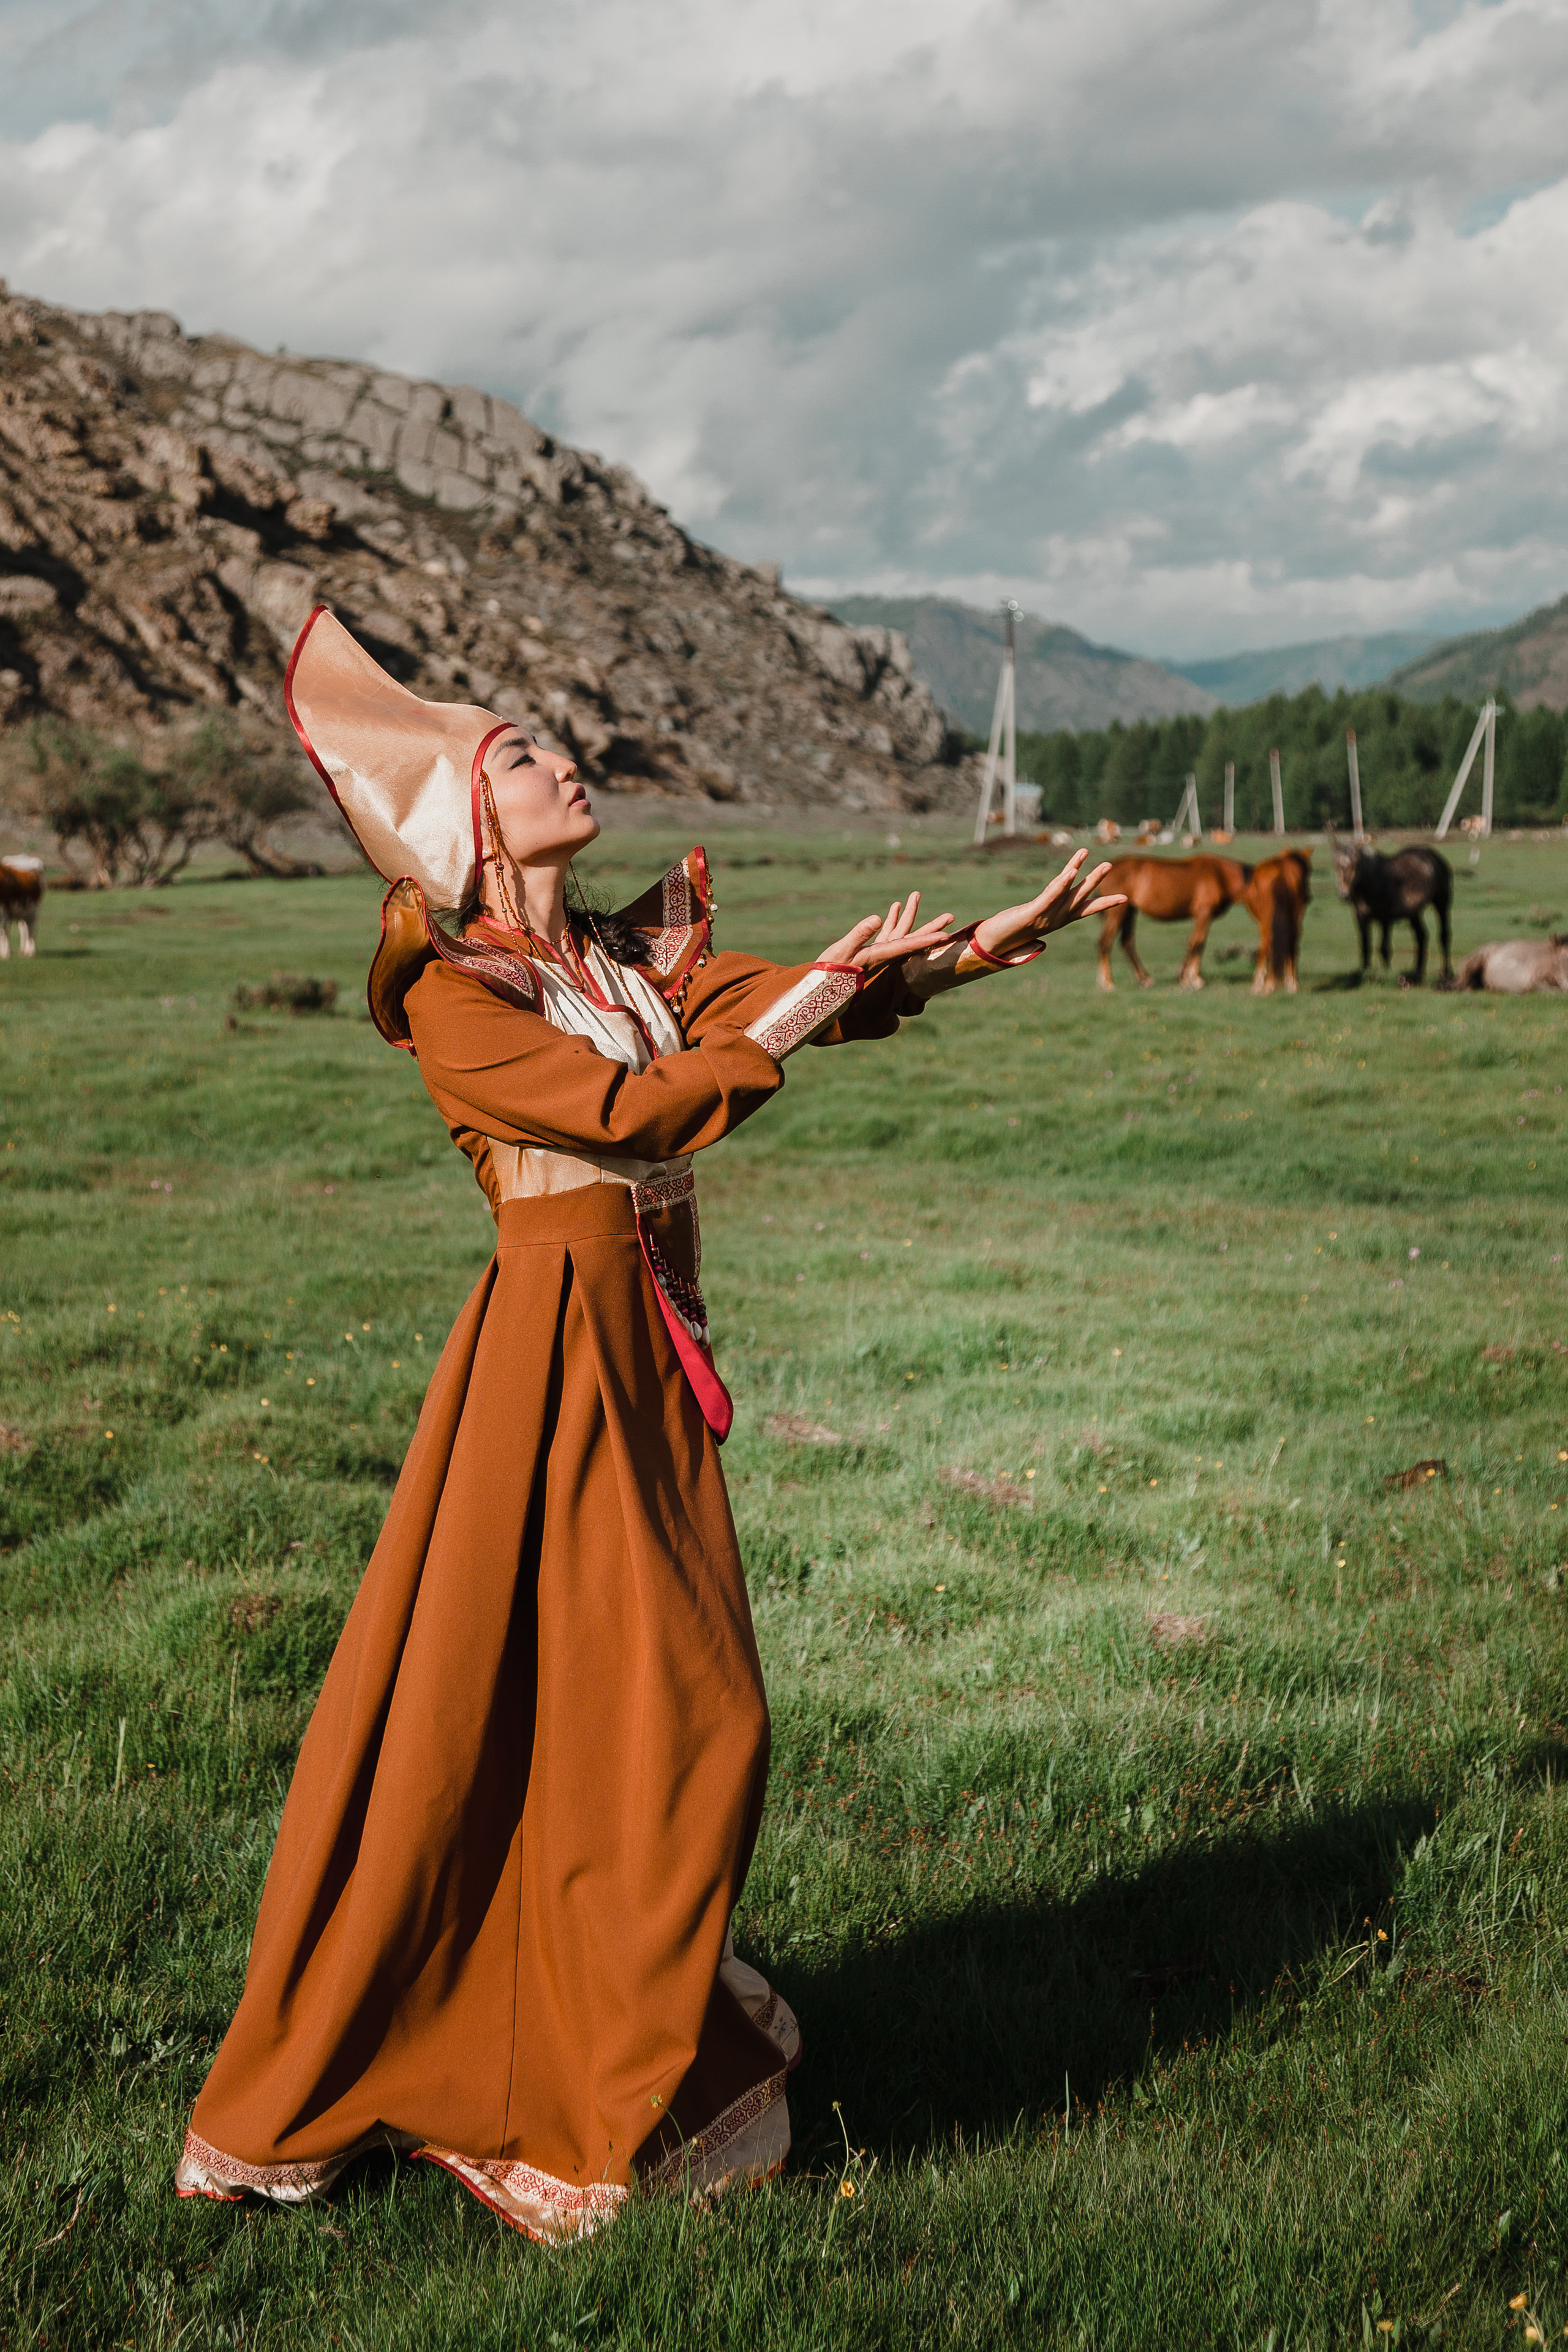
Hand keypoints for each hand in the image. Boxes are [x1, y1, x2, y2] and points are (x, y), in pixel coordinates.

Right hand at [820, 891, 955, 970]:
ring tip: (916, 896)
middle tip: (951, 916)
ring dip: (910, 914)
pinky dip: (892, 919)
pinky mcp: (870, 951)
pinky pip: (886, 932)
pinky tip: (895, 906)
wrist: (821, 988)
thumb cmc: (830, 970)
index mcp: (881, 955)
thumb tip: (877, 918)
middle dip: (931, 926)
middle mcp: (884, 955)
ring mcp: (878, 953)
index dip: (928, 939)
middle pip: (913, 938)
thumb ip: (859, 935)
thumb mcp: (842, 951)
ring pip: (901, 932)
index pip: (909, 945)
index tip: (946, 935)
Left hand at [971, 850, 1124, 963]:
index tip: (1125, 898)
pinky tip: (1070, 872)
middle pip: (1079, 896)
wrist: (991, 945)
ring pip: (1067, 893)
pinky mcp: (1031, 913)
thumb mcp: (1032, 919)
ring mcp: (1045, 916)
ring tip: (1088, 855)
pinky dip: (1061, 885)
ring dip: (1080, 875)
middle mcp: (1055, 918)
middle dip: (1094, 881)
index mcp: (1058, 920)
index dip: (1105, 903)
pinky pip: (1049, 897)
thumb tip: (1052, 909)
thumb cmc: (1010, 931)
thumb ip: (1044, 911)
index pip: (1086, 909)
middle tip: (1109, 865)